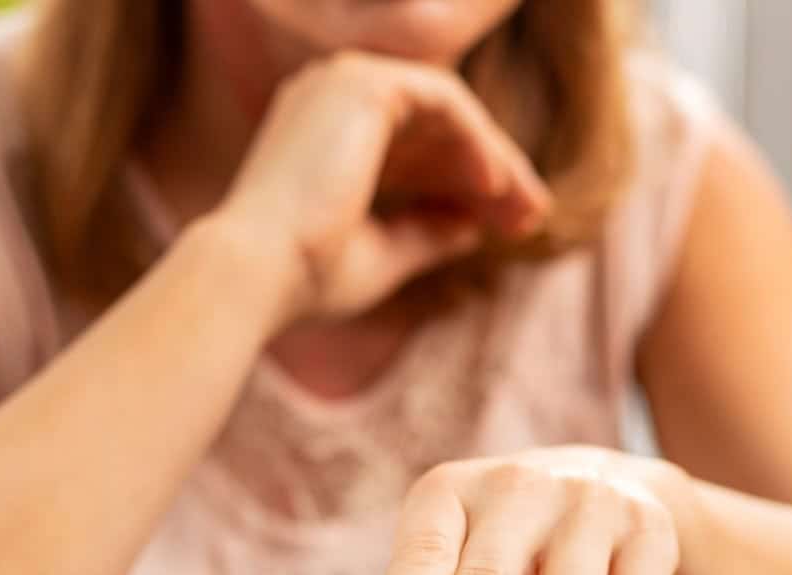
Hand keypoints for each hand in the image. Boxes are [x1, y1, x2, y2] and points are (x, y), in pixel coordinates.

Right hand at [216, 51, 550, 325]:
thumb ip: (426, 234)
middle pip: (437, 128)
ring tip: (527, 211)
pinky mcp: (365, 83)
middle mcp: (329, 96)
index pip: (416, 149)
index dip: (466, 186)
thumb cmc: (305, 276)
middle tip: (534, 218)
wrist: (257, 273)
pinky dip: (478, 142)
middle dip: (491, 175)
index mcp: (325, 134)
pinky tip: (495, 188)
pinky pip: (447, 101)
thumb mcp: (383, 253)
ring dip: (494, 161)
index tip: (511, 226)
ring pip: (449, 112)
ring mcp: (344, 80)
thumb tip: (472, 228)